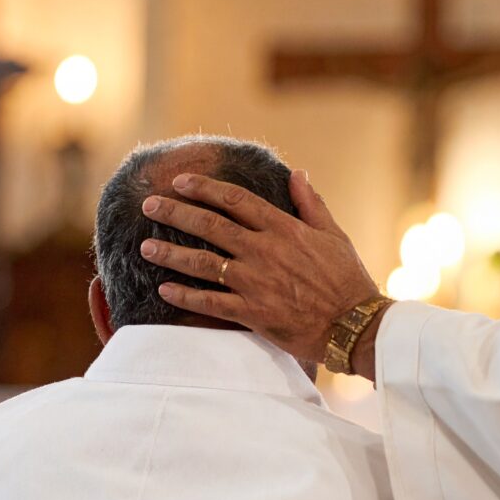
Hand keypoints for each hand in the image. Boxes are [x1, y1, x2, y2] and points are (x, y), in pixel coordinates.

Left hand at [139, 170, 381, 364]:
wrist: (354, 325)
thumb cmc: (348, 280)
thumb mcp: (334, 235)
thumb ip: (311, 204)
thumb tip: (298, 173)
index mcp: (284, 229)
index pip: (235, 200)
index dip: (204, 188)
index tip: (180, 182)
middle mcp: (264, 251)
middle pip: (210, 225)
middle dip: (175, 213)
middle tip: (150, 205)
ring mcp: (256, 282)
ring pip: (203, 263)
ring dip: (171, 254)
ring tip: (145, 247)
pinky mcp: (253, 312)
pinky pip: (210, 303)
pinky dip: (185, 296)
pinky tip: (165, 290)